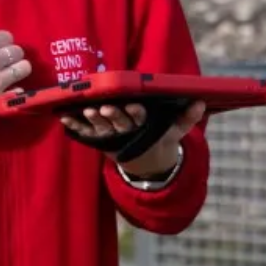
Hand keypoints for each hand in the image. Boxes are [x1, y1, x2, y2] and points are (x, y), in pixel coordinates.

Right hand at [0, 30, 29, 147]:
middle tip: (2, 68)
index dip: (2, 46)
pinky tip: (7, 96)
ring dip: (17, 73)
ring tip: (7, 80)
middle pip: (18, 52)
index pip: (8, 37)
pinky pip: (20, 93)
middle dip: (11, 59)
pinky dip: (16, 94)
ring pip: (24, 69)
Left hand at [63, 100, 205, 180]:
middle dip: (112, 116)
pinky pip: (85, 133)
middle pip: (119, 124)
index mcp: (144, 129)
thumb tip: (200, 103)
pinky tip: (64, 117)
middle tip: (104, 108)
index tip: (134, 105)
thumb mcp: (174, 131)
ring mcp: (111, 138)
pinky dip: (75, 126)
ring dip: (92, 120)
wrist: (143, 162)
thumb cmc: (158, 138)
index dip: (136, 113)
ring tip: (86, 111)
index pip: (141, 120)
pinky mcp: (98, 140)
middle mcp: (126, 134)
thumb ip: (186, 118)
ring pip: (101, 129)